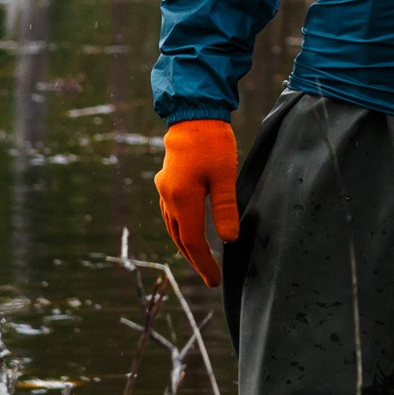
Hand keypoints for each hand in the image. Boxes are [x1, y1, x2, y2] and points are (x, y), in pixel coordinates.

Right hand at [154, 118, 240, 285]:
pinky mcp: (166, 181)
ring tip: (200, 260)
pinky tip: (188, 230)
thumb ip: (225, 209)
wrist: (192, 114)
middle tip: (210, 278)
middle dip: (195, 259)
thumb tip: (229, 241)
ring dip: (186, 245)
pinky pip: (170, 214)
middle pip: (180, 238)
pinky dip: (180, 228)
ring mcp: (164, 189)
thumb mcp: (224, 176)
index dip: (204, 263)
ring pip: (173, 227)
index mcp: (182, 199)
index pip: (193, 241)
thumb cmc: (212, 142)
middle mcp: (168, 197)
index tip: (215, 280)